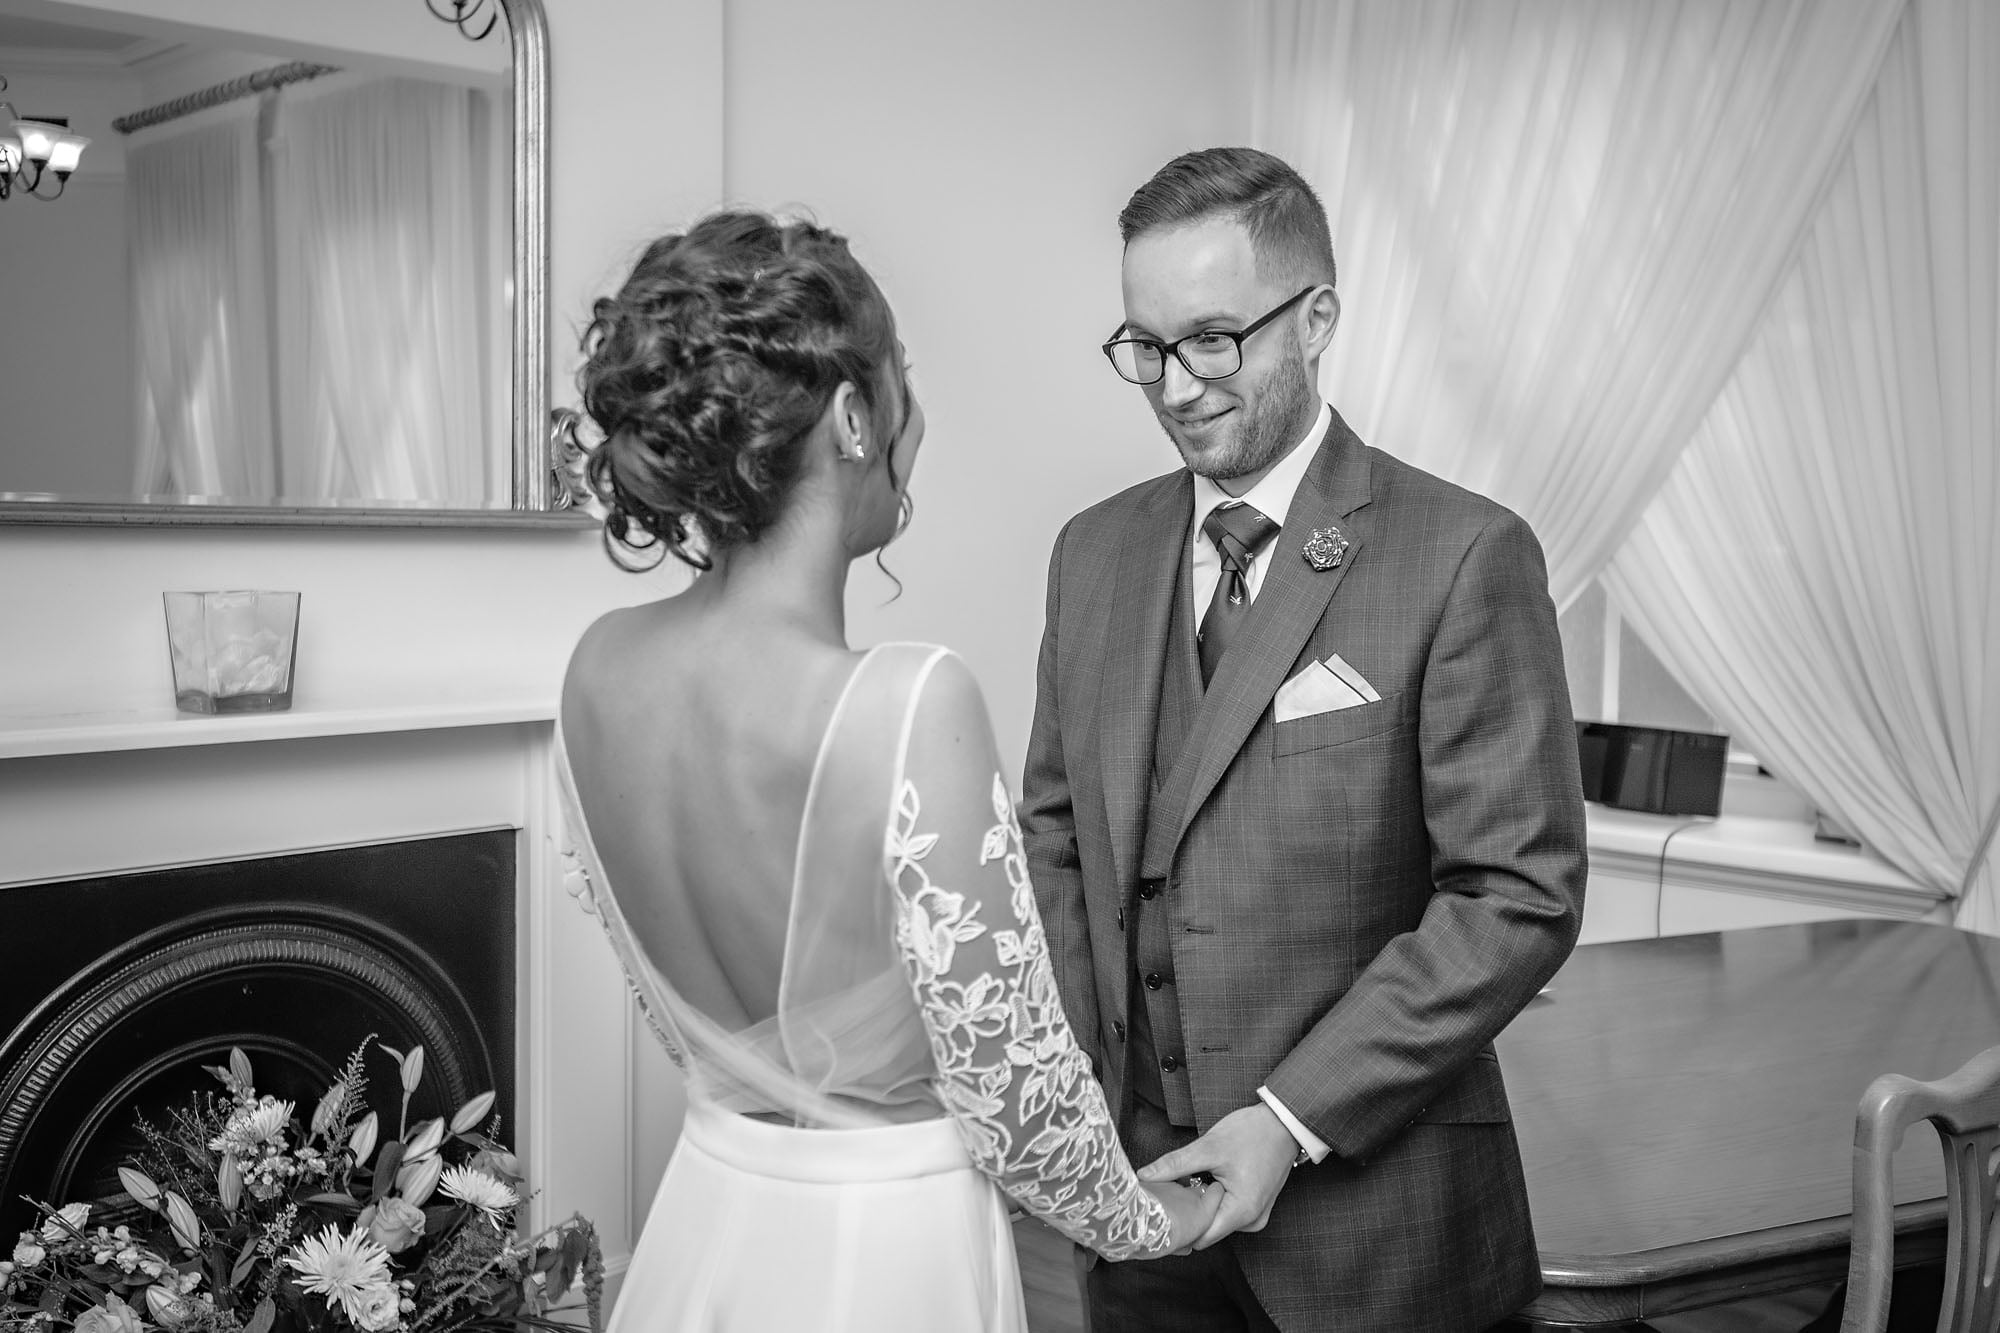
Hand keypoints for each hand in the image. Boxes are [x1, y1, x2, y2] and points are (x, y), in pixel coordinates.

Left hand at [1138, 1103, 1298, 1249]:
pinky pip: (1227, 1212)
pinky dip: (1214, 1201)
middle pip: (1207, 1230)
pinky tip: (1206, 1181)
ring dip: (1201, 1206)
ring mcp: (1255, 1215)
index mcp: (1241, 1212)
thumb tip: (1145, 1175)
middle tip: (1170, 1191)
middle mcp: (1251, 1221)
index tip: (1160, 1209)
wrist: (1284, 1122)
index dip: (1178, 1225)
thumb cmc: (1253, 1133)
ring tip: (1190, 1181)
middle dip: (1188, 1213)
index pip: (1200, 1237)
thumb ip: (1175, 1164)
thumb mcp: (1208, 1147)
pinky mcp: (1255, 1207)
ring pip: (1216, 1221)